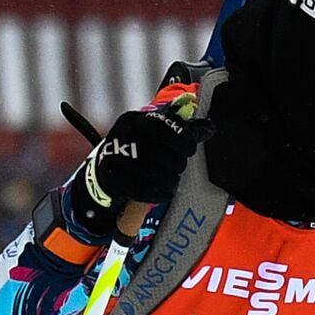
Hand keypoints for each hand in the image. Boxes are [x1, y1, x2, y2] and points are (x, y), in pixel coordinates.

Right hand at [71, 92, 213, 235]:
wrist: (105, 168)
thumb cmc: (137, 145)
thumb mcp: (153, 128)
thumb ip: (180, 127)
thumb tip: (209, 127)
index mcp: (135, 120)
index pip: (167, 128)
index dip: (185, 141)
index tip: (188, 148)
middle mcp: (125, 137)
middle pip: (167, 156)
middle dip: (178, 163)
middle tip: (176, 164)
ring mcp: (118, 160)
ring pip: (161, 176)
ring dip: (172, 180)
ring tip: (170, 177)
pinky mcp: (116, 182)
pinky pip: (150, 192)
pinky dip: (162, 193)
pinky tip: (163, 189)